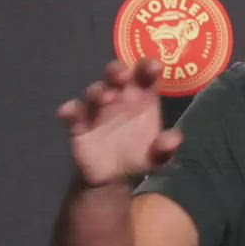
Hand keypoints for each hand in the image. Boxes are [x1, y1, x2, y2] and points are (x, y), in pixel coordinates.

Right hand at [57, 60, 182, 186]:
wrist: (113, 179)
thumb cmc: (138, 157)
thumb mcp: (157, 158)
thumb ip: (165, 148)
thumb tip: (175, 139)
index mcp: (142, 98)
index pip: (145, 76)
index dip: (148, 67)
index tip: (153, 66)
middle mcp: (119, 98)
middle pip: (116, 75)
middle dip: (118, 70)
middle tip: (123, 75)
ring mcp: (98, 110)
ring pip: (95, 92)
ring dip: (98, 91)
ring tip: (106, 98)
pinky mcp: (79, 125)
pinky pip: (73, 114)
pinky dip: (70, 110)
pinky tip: (69, 113)